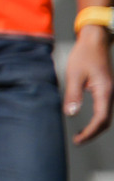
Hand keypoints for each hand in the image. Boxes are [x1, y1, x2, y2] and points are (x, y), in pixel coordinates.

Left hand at [66, 26, 111, 142]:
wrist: (95, 41)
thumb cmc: (84, 55)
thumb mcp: (74, 74)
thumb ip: (73, 94)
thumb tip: (71, 113)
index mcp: (104, 91)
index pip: (101, 119)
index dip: (91, 132)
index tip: (79, 139)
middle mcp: (110, 93)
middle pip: (106, 121)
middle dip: (94, 133)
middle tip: (79, 140)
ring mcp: (109, 92)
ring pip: (106, 115)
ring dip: (96, 127)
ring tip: (82, 134)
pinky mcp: (105, 89)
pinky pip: (104, 108)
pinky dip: (97, 118)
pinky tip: (88, 121)